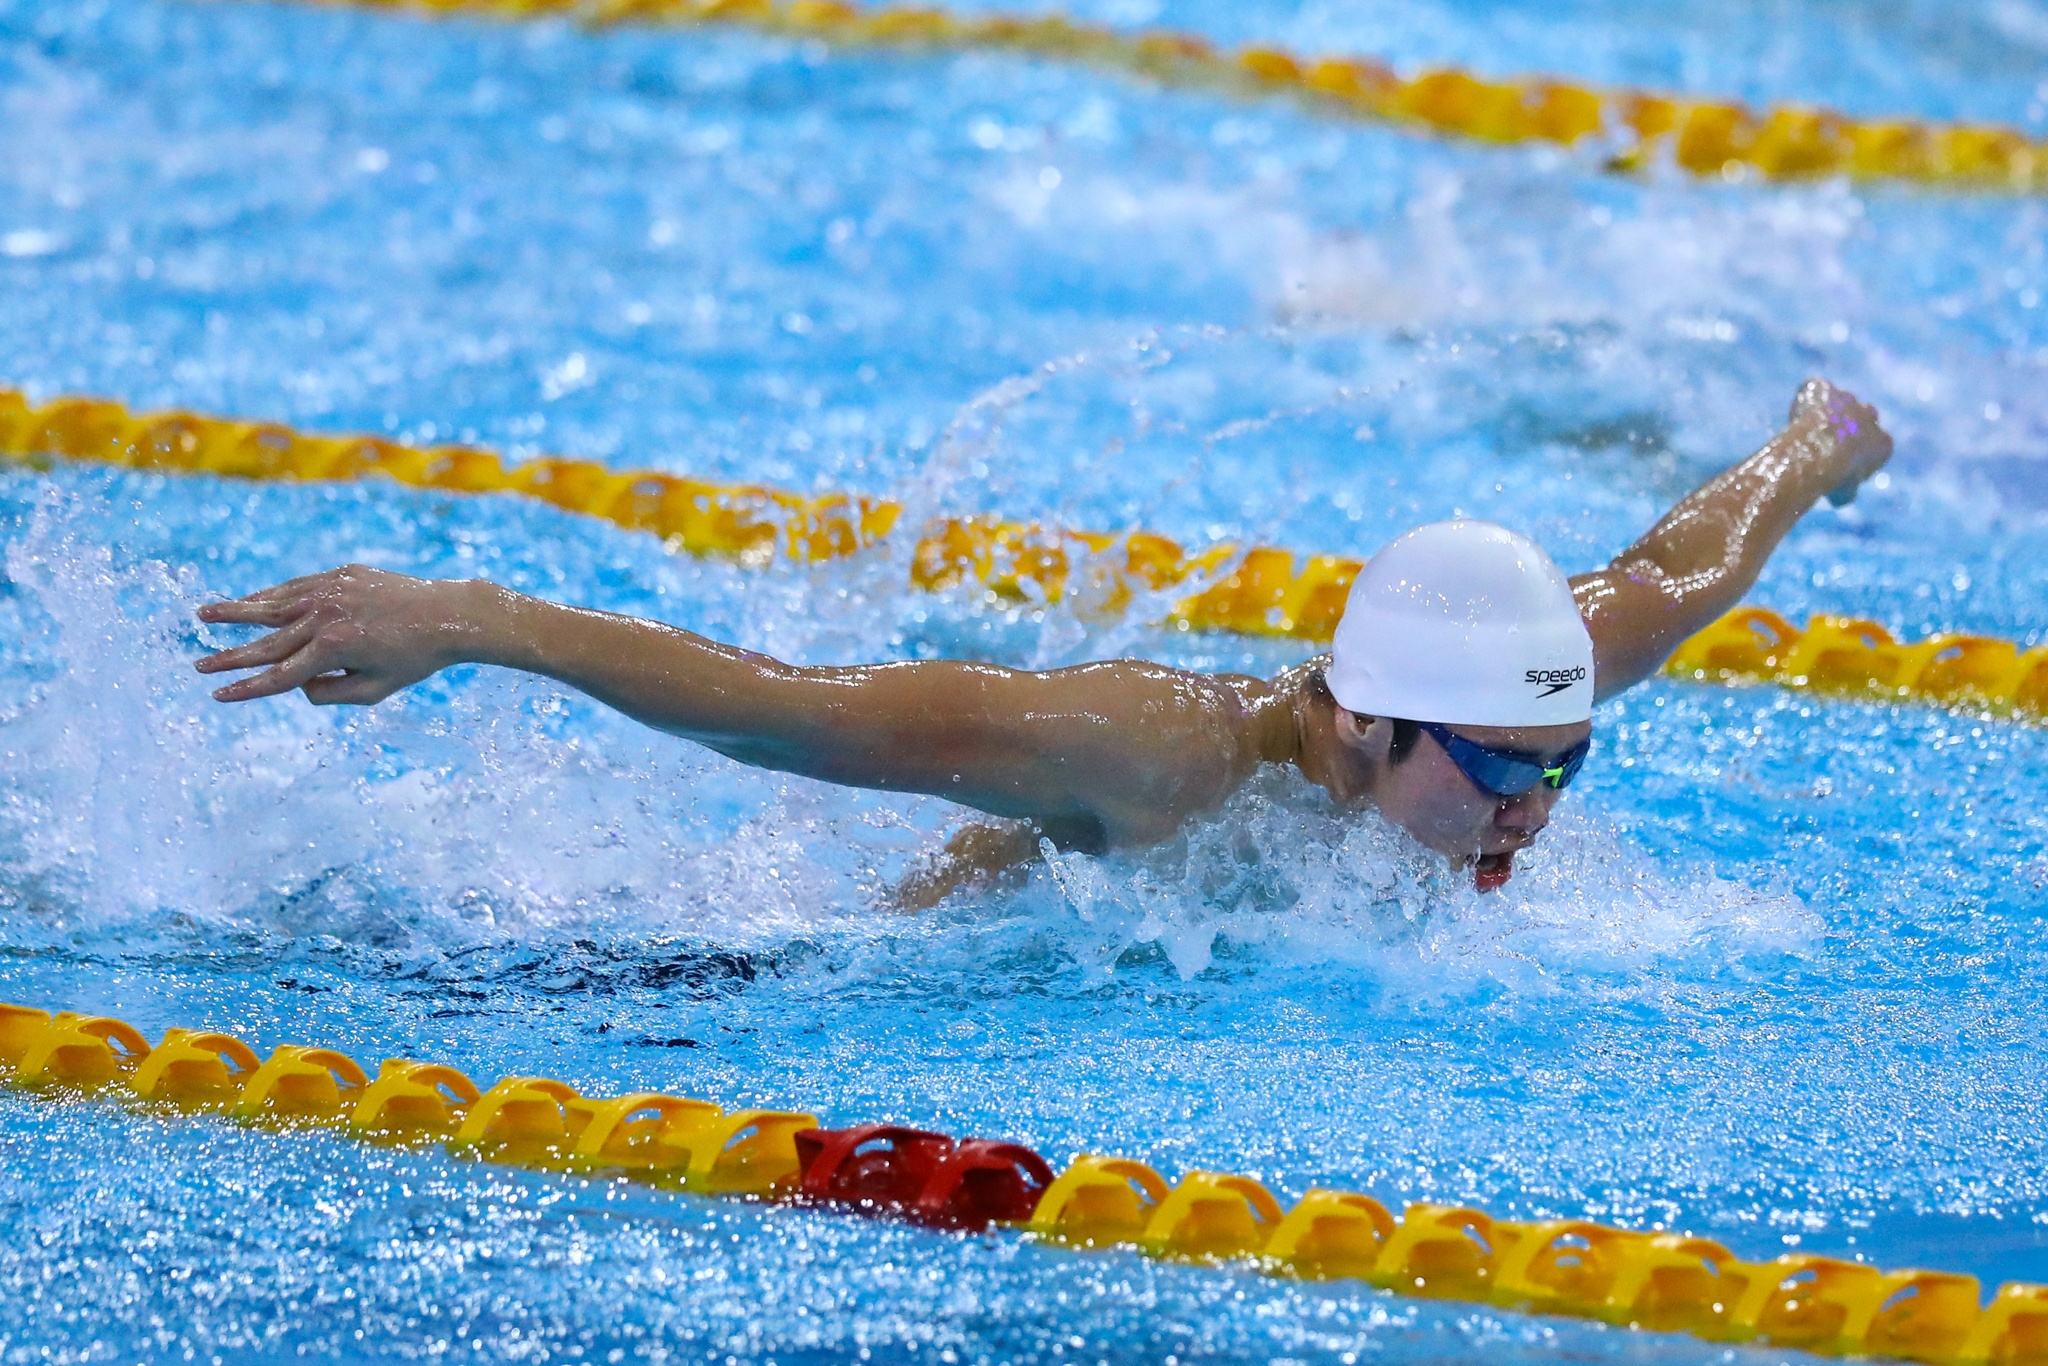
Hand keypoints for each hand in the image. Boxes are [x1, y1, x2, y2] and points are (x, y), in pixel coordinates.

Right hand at [195, 565, 476, 704]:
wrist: (448, 614)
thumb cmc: (414, 660)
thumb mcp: (374, 690)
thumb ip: (329, 693)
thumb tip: (297, 684)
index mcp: (333, 650)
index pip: (279, 676)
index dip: (246, 688)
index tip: (218, 696)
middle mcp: (325, 617)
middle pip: (266, 642)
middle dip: (230, 656)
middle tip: (198, 666)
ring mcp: (330, 591)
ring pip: (273, 605)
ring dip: (236, 611)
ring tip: (204, 615)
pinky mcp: (340, 575)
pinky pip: (296, 587)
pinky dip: (271, 595)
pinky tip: (251, 601)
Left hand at [1788, 378, 1892, 505]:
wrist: (1818, 452)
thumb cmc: (1832, 477)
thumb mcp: (1843, 492)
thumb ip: (1845, 489)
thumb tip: (1840, 498)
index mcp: (1883, 443)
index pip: (1874, 447)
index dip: (1855, 456)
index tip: (1839, 466)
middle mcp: (1870, 416)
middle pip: (1861, 418)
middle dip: (1846, 428)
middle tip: (1823, 445)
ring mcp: (1846, 400)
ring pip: (1838, 403)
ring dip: (1826, 413)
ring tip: (1806, 433)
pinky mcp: (1822, 389)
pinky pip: (1813, 390)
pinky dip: (1805, 399)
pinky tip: (1795, 415)